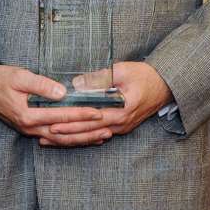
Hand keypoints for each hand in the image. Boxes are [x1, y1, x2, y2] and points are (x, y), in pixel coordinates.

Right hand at [0, 65, 107, 145]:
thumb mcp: (18, 76)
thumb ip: (41, 84)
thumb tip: (63, 92)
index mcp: (27, 114)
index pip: (61, 116)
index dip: (81, 114)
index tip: (98, 111)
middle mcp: (29, 127)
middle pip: (64, 134)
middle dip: (87, 132)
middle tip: (108, 129)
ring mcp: (29, 130)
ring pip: (60, 140)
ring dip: (82, 139)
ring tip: (102, 136)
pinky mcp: (30, 129)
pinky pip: (54, 138)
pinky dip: (70, 139)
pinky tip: (83, 138)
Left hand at [44, 61, 174, 141]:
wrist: (166, 85)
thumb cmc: (144, 75)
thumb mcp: (121, 71)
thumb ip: (99, 78)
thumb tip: (76, 84)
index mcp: (122, 110)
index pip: (91, 119)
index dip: (72, 123)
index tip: (52, 124)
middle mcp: (122, 123)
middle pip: (89, 131)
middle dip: (66, 134)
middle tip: (43, 135)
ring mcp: (122, 127)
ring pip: (93, 134)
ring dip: (72, 137)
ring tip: (49, 139)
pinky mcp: (121, 126)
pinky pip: (99, 132)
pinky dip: (83, 134)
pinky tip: (68, 136)